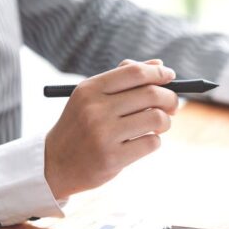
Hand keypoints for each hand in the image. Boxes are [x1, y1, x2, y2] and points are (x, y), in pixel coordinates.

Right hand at [44, 60, 178, 198]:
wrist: (55, 164)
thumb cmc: (81, 126)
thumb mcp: (91, 97)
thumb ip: (122, 78)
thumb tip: (159, 64)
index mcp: (90, 89)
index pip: (134, 73)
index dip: (159, 73)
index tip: (171, 76)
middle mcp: (95, 110)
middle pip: (151, 94)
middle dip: (169, 99)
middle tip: (173, 105)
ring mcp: (103, 135)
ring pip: (156, 118)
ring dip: (165, 121)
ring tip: (160, 125)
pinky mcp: (112, 158)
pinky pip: (151, 143)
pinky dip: (155, 141)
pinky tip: (144, 142)